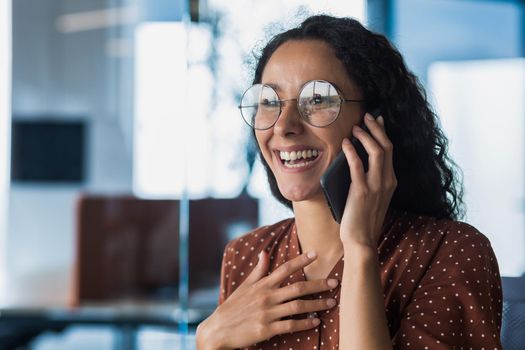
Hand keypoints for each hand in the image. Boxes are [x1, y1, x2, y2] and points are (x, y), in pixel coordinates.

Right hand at [196, 251, 338, 348]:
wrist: (217, 330)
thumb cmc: (232, 307)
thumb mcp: (244, 286)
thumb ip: (258, 270)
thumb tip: (264, 252)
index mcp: (262, 285)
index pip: (285, 268)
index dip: (301, 260)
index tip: (316, 253)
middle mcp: (266, 297)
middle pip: (298, 288)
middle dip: (318, 284)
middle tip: (334, 282)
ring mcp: (267, 313)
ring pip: (298, 307)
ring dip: (317, 305)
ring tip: (331, 303)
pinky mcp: (266, 330)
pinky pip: (290, 325)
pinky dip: (305, 324)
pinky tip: (316, 322)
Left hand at [339, 113, 396, 248]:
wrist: (361, 240)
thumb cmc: (362, 218)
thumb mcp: (371, 196)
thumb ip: (369, 179)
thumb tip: (356, 158)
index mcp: (391, 181)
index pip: (389, 150)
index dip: (383, 132)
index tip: (376, 119)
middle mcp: (387, 181)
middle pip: (386, 146)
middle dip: (376, 128)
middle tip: (366, 116)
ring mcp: (376, 186)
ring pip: (377, 151)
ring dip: (365, 135)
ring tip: (355, 127)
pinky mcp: (362, 191)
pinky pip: (357, 165)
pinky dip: (352, 151)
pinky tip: (346, 143)